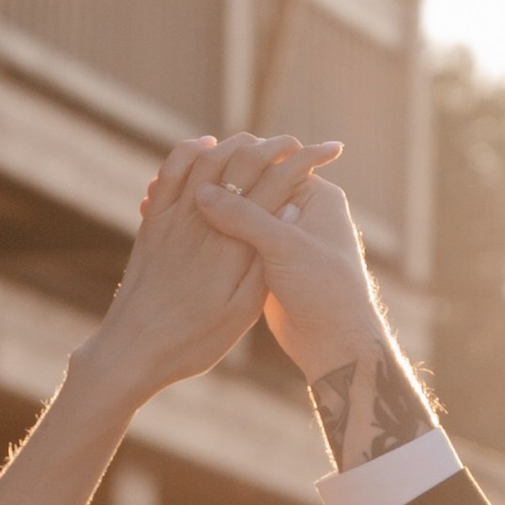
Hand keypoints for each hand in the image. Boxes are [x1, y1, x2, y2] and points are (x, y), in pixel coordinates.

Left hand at [84, 134, 341, 406]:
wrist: (133, 351)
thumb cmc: (194, 340)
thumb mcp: (242, 310)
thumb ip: (266, 261)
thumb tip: (291, 211)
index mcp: (235, 243)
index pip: (276, 182)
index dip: (305, 161)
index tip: (328, 149)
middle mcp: (204, 221)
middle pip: (243, 160)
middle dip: (275, 146)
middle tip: (297, 144)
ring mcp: (173, 218)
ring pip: (208, 158)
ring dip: (237, 143)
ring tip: (259, 142)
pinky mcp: (152, 224)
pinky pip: (170, 173)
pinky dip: (190, 151)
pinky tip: (205, 147)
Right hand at [189, 147, 388, 395]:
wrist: (335, 342)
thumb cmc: (324, 289)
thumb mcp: (283, 246)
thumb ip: (244, 217)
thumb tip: (202, 191)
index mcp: (316, 196)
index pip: (271, 162)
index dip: (234, 161)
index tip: (197, 165)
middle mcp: (300, 210)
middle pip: (250, 186)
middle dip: (215, 187)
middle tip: (175, 185)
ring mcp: (283, 237)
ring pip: (240, 214)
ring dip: (210, 213)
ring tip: (169, 206)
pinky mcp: (268, 262)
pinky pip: (236, 239)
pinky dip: (213, 237)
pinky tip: (180, 237)